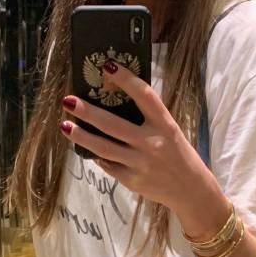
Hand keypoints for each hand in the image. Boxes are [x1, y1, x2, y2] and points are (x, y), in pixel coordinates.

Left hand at [59, 60, 212, 213]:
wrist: (190, 189)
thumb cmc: (177, 154)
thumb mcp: (169, 131)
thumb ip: (147, 119)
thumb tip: (114, 101)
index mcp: (164, 124)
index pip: (144, 96)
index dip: (126, 79)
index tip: (108, 66)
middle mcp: (152, 142)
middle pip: (113, 125)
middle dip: (88, 112)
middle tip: (68, 101)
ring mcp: (140, 163)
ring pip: (104, 147)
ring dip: (81, 136)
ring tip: (65, 126)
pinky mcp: (132, 180)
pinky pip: (108, 165)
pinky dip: (96, 156)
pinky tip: (85, 148)